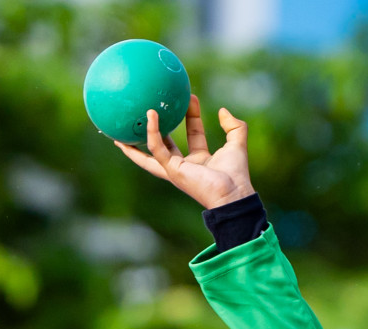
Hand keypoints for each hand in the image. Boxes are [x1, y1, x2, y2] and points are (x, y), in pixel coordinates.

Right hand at [115, 95, 254, 209]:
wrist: (232, 191)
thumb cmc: (235, 174)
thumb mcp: (237, 143)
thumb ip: (235, 126)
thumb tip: (222, 110)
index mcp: (202, 160)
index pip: (194, 134)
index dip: (192, 116)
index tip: (190, 97)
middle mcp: (186, 165)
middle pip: (168, 142)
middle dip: (160, 126)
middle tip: (152, 106)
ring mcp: (176, 168)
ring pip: (152, 149)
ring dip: (143, 132)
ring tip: (130, 117)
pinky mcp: (171, 168)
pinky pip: (156, 148)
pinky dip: (152, 132)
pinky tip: (150, 115)